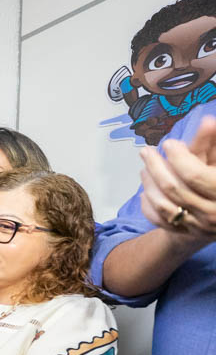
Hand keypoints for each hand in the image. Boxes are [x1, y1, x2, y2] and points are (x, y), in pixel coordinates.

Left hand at [139, 115, 215, 239]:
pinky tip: (147, 192)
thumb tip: (208, 121)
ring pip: (162, 204)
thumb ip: (212, 143)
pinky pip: (158, 219)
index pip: (194, 175)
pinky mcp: (185, 234)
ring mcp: (198, 226)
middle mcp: (213, 212)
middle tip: (146, 151)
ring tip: (145, 168)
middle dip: (156, 166)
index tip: (169, 143)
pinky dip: (149, 204)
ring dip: (149, 183)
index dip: (178, 157)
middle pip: (173, 188)